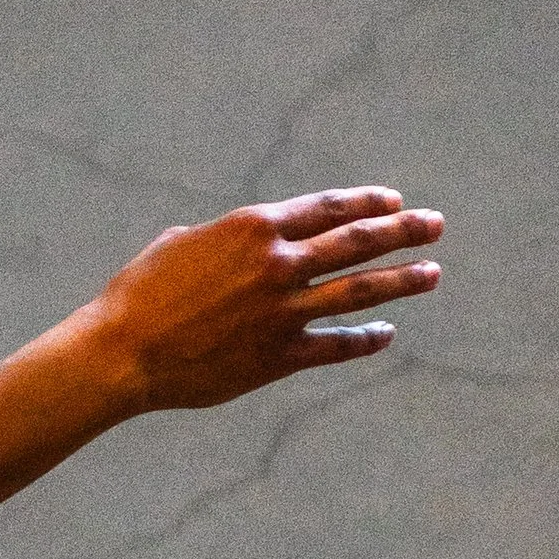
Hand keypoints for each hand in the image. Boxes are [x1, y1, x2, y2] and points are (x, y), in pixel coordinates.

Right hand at [85, 187, 442, 413]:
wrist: (123, 352)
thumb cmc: (138, 294)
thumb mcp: (178, 246)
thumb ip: (220, 240)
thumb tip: (235, 242)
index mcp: (252, 228)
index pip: (327, 207)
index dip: (366, 203)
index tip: (394, 203)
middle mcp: (277, 263)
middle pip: (356, 242)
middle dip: (402, 232)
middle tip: (435, 227)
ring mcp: (283, 310)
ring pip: (359, 290)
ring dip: (401, 281)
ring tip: (431, 273)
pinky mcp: (280, 355)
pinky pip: (337, 344)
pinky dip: (365, 338)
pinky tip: (386, 334)